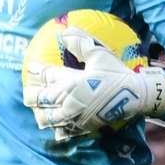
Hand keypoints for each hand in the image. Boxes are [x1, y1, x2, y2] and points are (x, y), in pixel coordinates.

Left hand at [23, 27, 164, 140]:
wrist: (136, 97)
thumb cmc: (117, 73)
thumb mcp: (99, 54)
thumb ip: (80, 42)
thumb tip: (65, 32)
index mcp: (71, 82)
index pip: (46, 76)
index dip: (35, 71)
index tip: (30, 68)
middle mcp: (68, 101)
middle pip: (39, 99)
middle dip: (30, 94)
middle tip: (28, 90)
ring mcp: (74, 117)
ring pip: (46, 118)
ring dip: (40, 112)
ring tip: (39, 109)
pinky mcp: (82, 128)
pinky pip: (62, 132)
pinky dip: (56, 128)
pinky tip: (56, 126)